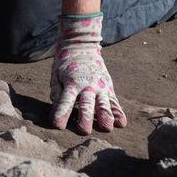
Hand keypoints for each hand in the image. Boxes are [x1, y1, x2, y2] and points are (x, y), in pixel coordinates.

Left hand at [50, 13, 127, 134]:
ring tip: (106, 128)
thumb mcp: (56, 75)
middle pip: (86, 105)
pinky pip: (114, 102)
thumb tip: (55, 110)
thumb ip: (57, 92)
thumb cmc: (65, 64)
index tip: (57, 126)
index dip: (61, 113)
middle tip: (83, 131)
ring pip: (104, 104)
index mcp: (71, 83)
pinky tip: (121, 123)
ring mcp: (100, 87)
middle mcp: (87, 85)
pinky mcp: (108, 88)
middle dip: (85, 119)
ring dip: (105, 116)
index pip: (65, 100)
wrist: (81, 45)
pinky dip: (118, 113)